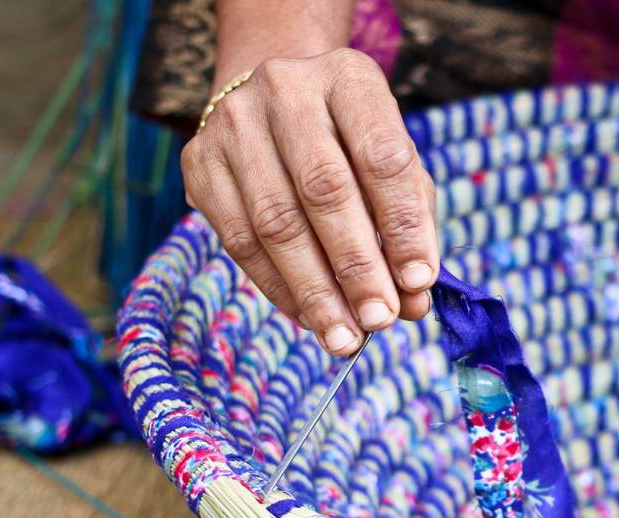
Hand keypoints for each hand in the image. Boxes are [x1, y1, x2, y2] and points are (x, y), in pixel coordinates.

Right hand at [181, 48, 437, 355]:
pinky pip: (238, 239)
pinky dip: (278, 288)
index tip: (419, 282)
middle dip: (356, 267)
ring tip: (345, 337)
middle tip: (380, 320)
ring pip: (274, 222)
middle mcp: (286, 89)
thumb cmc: (352, 143)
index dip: (403, 225)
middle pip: (324, 190)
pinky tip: (308, 318)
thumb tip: (414, 301)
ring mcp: (233, 122)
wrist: (277, 99)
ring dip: (315, 291)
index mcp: (349, 78)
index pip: (382, 157)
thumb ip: (411, 226)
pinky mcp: (198, 160)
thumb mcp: (394, 166)